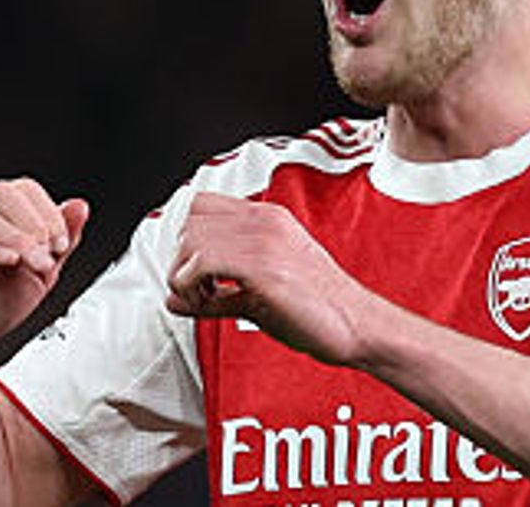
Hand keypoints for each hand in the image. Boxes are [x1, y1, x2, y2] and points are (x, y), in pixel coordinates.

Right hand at [0, 178, 88, 366]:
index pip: (20, 188)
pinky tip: (9, 261)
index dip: (47, 211)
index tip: (63, 242)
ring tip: (36, 263)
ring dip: (18, 239)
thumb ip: (62, 239)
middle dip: (34, 222)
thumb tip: (80, 206)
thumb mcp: (41, 272)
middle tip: (51, 250)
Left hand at [165, 193, 374, 365]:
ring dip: (186, 276)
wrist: (356, 324)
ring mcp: (265, 240)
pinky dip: (192, 286)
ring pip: (191, 240)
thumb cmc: (316, 311)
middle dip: (183, 260)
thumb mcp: (258, 296)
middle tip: (200, 292)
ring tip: (206, 300)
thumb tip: (173, 300)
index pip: (202, 205)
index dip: (189, 241)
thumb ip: (215, 295)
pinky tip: (210, 303)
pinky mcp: (263, 266)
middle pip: (190, 221)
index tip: (198, 274)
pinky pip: (202, 262)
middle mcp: (265, 222)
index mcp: (268, 219)